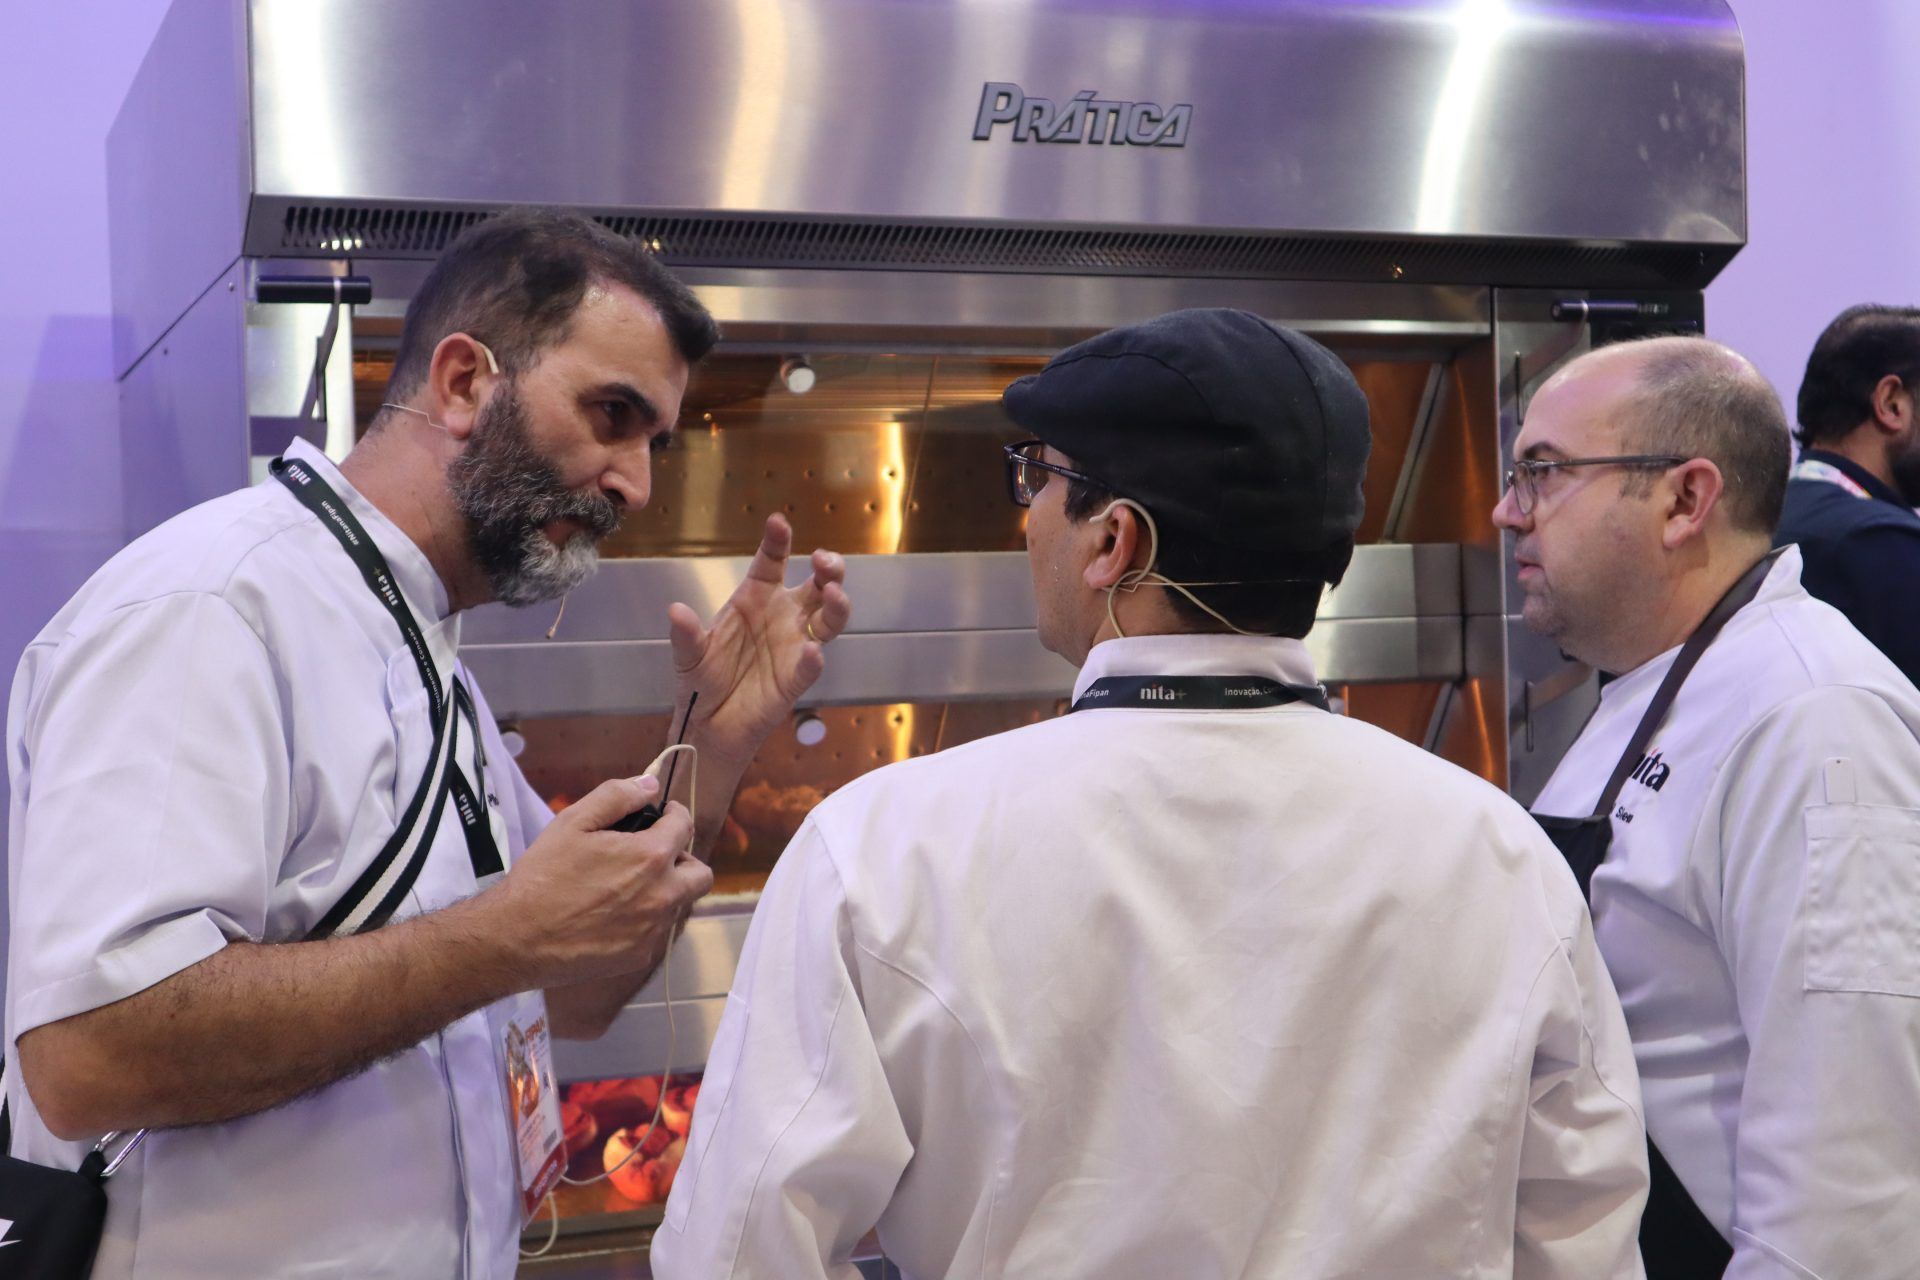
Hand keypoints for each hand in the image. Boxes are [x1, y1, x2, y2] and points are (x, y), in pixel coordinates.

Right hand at [491, 776, 712, 988]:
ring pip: (679, 903)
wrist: (517, 939)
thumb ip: (617, 796)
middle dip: (683, 858)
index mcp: (650, 857)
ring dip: (665, 889)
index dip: (674, 814)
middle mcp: (662, 896)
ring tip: (627, 884)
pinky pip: (657, 931)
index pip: (685, 827)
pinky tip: (613, 914)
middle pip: (700, 874)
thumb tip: (649, 785)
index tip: (662, 815)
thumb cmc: (543, 876)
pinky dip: (646, 918)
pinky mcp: (640, 956)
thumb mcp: (573, 822)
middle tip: (652, 854)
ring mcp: (653, 930)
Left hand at [667, 514, 850, 770]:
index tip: (778, 523)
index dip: (778, 541)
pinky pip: (810, 665)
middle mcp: (782, 616)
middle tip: (823, 559)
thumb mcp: (688, 654)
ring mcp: (794, 646)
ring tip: (832, 593)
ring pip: (829, 619)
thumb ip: (686, 634)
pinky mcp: (796, 678)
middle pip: (817, 585)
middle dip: (828, 569)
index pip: (772, 562)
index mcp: (755, 599)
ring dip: (836, 605)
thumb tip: (676, 611)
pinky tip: (812, 650)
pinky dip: (813, 658)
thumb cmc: (702, 680)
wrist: (708, 724)